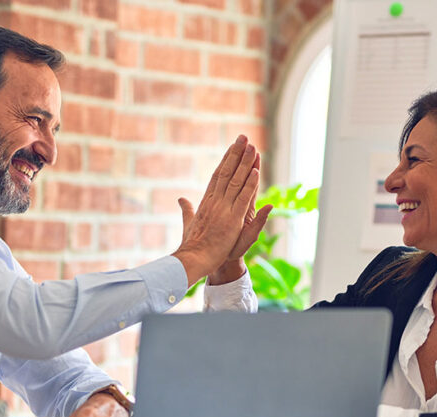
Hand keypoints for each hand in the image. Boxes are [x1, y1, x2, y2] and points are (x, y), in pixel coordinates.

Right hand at [172, 136, 259, 285]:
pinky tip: (255, 170)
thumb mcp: (189, 223)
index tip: (232, 147)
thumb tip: (181, 199)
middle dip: (236, 154)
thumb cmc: (191, 245)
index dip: (226, 160)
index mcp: (206, 201)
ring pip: (236, 181)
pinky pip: (244, 197)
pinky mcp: (233, 219)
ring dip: (245, 163)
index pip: (218, 176)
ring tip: (252, 146)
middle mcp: (215, 201)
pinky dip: (250, 184)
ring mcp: (224, 209)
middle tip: (243, 137)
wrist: (194, 259)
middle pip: (227, 172)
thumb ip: (187, 210)